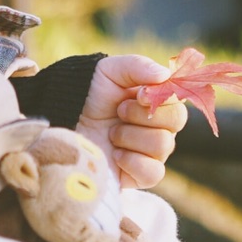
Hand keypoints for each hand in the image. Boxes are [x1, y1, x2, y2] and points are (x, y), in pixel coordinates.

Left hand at [75, 54, 187, 189]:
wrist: (63, 121)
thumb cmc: (89, 93)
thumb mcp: (109, 71)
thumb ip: (138, 66)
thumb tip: (165, 74)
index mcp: (156, 100)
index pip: (178, 100)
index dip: (159, 97)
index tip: (137, 94)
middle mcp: (158, 126)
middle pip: (176, 121)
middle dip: (142, 114)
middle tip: (119, 111)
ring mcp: (150, 152)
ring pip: (163, 146)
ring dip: (131, 136)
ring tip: (111, 133)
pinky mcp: (138, 176)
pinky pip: (153, 173)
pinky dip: (133, 162)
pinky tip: (115, 154)